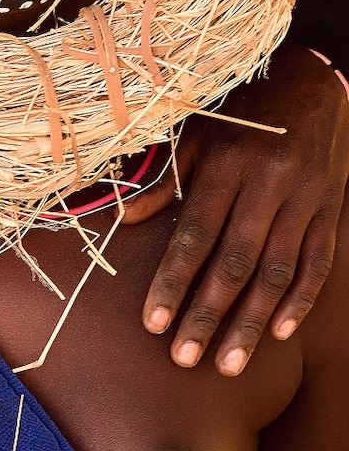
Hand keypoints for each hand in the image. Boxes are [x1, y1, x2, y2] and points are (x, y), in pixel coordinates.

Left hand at [125, 46, 348, 373]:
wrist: (313, 87)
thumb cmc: (241, 114)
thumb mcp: (196, 133)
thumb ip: (162, 178)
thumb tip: (123, 219)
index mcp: (227, 163)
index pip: (195, 234)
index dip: (173, 281)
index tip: (153, 323)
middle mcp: (268, 184)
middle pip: (235, 261)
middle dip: (208, 314)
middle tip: (185, 358)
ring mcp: (304, 200)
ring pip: (278, 272)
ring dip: (252, 322)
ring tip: (228, 364)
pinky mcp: (330, 211)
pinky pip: (318, 264)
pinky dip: (301, 302)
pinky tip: (281, 335)